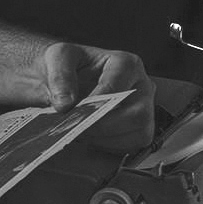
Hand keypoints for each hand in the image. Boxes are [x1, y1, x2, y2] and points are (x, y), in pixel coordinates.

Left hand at [40, 42, 155, 152]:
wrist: (66, 79)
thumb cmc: (69, 65)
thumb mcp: (58, 58)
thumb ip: (60, 76)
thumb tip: (66, 104)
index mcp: (127, 64)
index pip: (118, 90)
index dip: (96, 106)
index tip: (76, 113)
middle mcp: (142, 87)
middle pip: (136, 116)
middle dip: (103, 127)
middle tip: (76, 128)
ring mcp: (144, 109)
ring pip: (138, 135)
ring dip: (104, 139)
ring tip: (79, 131)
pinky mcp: (139, 129)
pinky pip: (131, 145)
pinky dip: (108, 146)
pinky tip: (89, 137)